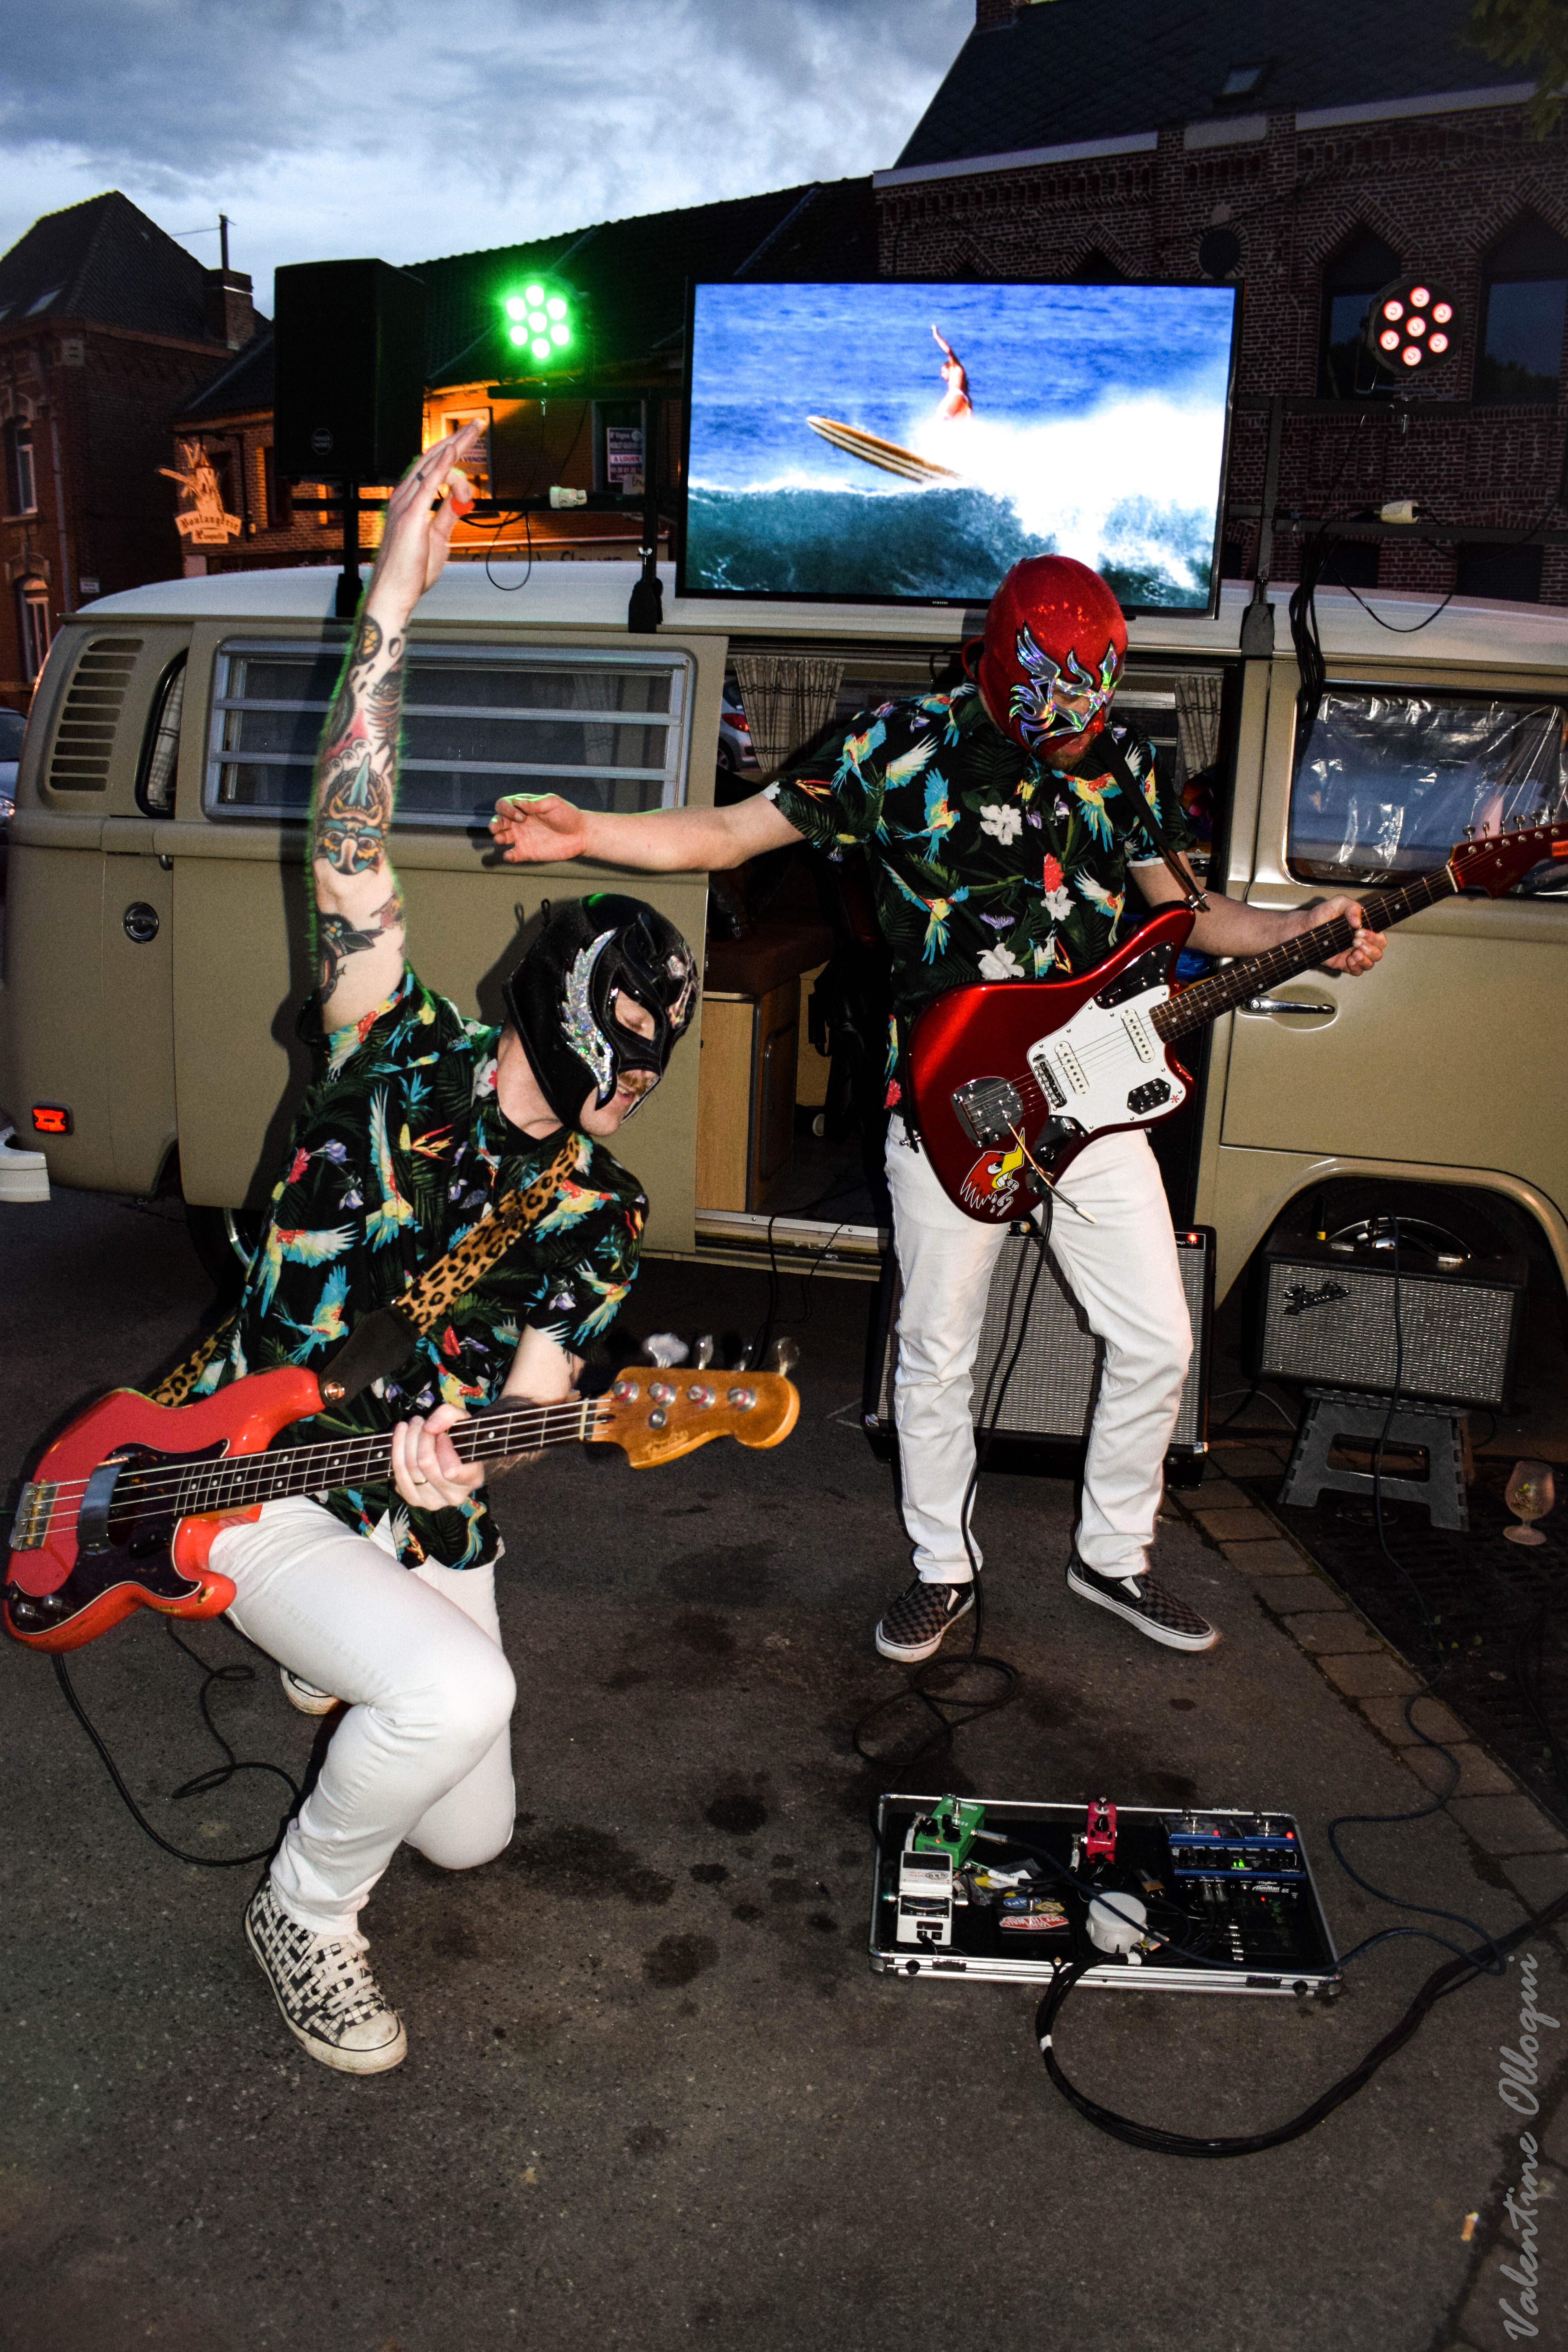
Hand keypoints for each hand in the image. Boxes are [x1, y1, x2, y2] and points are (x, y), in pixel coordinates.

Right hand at [362, 423, 483, 629]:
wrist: (394, 593)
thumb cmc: (411, 571)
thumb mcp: (438, 538)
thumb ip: (448, 515)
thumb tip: (460, 499)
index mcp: (409, 502)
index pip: (433, 468)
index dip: (452, 452)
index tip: (469, 442)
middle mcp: (403, 497)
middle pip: (433, 458)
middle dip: (456, 439)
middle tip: (477, 425)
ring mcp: (405, 504)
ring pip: (432, 464)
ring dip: (454, 444)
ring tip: (474, 430)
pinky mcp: (411, 515)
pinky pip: (429, 483)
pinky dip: (442, 464)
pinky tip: (454, 450)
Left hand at [390, 1403, 484, 1511]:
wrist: (453, 1457)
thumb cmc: (460, 1438)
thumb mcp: (462, 1420)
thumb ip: (449, 1415)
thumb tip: (429, 1427)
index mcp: (472, 1480)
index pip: (452, 1470)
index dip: (443, 1447)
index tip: (442, 1433)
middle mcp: (454, 1496)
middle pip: (426, 1464)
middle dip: (420, 1436)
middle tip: (419, 1420)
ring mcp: (433, 1501)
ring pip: (409, 1468)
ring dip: (406, 1440)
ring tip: (411, 1424)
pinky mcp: (413, 1500)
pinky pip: (398, 1474)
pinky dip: (397, 1450)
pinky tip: (401, 1435)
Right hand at [489, 791, 591, 862]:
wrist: (580, 835)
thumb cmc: (567, 815)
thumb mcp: (552, 803)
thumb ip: (534, 803)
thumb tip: (517, 801)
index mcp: (523, 807)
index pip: (504, 805)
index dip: (507, 810)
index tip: (522, 816)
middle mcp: (519, 822)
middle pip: (498, 820)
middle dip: (494, 823)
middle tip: (496, 827)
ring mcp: (522, 837)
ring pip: (501, 837)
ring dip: (498, 837)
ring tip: (501, 839)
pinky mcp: (527, 852)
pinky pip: (512, 855)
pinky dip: (508, 856)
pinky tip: (510, 855)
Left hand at [1294, 895, 1385, 976]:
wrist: (1305, 928)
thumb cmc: (1322, 915)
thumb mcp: (1337, 904)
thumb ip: (1351, 906)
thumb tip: (1358, 922)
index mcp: (1365, 930)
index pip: (1380, 938)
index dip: (1375, 937)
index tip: (1359, 931)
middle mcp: (1362, 943)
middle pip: (1379, 952)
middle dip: (1370, 948)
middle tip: (1355, 940)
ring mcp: (1353, 954)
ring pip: (1370, 963)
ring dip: (1365, 959)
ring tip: (1353, 952)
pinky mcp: (1344, 964)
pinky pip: (1357, 972)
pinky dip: (1356, 968)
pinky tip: (1349, 960)